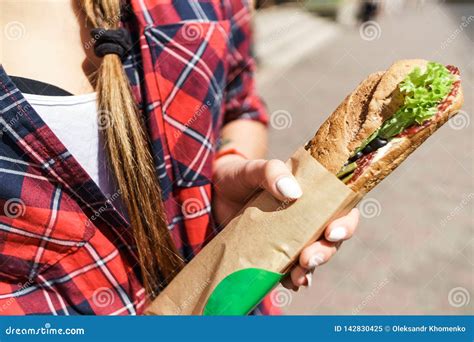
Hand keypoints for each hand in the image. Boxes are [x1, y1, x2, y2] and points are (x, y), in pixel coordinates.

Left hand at [212, 154, 359, 289]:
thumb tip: (293, 192)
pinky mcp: (275, 252)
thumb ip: (272, 172)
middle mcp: (308, 218)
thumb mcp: (254, 168)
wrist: (216, 193)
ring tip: (298, 278)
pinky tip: (288, 285)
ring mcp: (292, 238)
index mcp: (313, 195)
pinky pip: (290, 270)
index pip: (342, 209)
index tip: (332, 232)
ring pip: (312, 258)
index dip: (346, 223)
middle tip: (308, 259)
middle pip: (329, 240)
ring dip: (310, 271)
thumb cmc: (241, 176)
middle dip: (324, 253)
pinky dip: (292, 280)